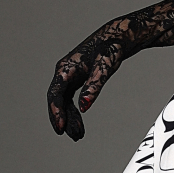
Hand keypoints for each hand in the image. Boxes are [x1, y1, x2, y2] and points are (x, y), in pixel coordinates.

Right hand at [46, 21, 131, 139]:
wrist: (118, 36)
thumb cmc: (111, 47)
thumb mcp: (104, 67)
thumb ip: (94, 86)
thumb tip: (84, 106)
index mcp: (65, 68)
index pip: (55, 94)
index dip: (56, 112)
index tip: (60, 128)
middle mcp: (64, 72)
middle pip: (58, 100)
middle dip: (63, 119)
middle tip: (71, 136)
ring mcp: (70, 77)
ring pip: (64, 102)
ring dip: (70, 119)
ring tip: (78, 136)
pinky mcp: (77, 80)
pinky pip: (71, 100)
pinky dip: (75, 113)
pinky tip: (80, 124)